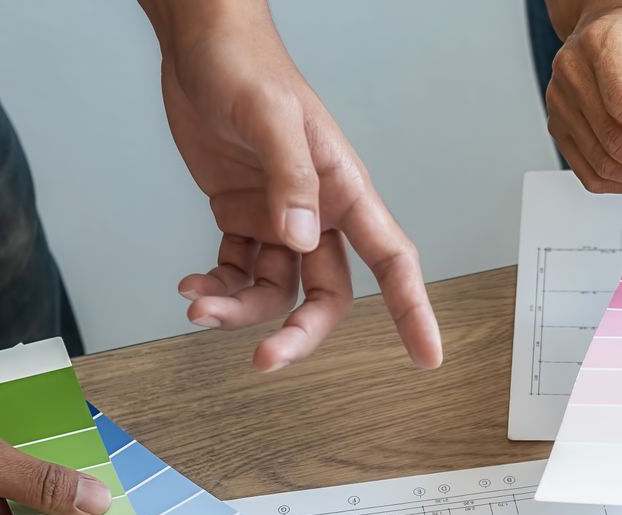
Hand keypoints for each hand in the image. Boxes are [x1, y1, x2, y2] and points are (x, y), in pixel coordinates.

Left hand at [144, 1, 439, 371]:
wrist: (199, 46)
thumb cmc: (247, 67)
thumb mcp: (270, 116)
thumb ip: (289, 178)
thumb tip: (302, 239)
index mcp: (344, 189)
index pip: (392, 260)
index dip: (412, 310)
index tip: (429, 357)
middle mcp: (318, 212)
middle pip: (326, 295)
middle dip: (298, 331)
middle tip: (265, 361)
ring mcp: (278, 219)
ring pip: (274, 290)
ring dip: (238, 309)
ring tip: (199, 306)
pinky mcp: (240, 218)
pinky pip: (236, 271)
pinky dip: (216, 287)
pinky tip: (192, 288)